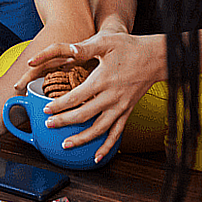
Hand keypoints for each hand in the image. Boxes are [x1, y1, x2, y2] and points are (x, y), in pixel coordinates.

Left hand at [17, 29, 163, 161]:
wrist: (155, 57)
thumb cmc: (128, 47)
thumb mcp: (105, 43)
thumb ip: (85, 47)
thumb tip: (69, 49)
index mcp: (103, 81)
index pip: (76, 97)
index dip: (59, 105)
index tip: (46, 110)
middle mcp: (112, 97)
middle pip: (84, 115)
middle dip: (64, 122)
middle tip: (48, 125)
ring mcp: (121, 107)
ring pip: (99, 129)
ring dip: (82, 139)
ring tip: (66, 144)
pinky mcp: (128, 111)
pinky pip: (117, 133)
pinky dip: (107, 147)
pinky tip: (97, 158)